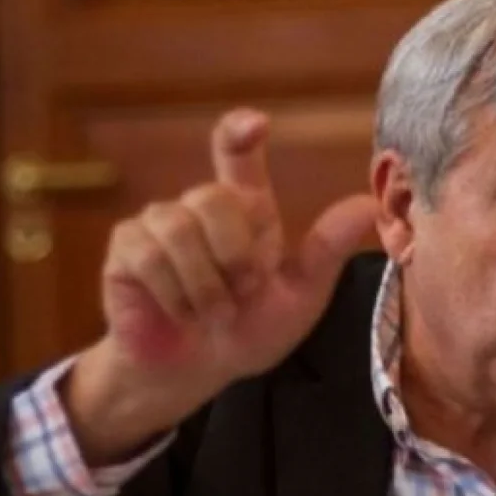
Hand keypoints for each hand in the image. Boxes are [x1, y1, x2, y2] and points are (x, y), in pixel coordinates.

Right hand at [65, 108, 376, 464]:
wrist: (199, 371)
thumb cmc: (250, 329)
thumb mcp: (300, 296)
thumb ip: (328, 250)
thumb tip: (369, 205)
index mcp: (246, 208)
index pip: (237, 153)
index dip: (239, 133)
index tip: (255, 124)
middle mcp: (199, 206)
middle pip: (212, 197)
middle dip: (233, 253)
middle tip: (244, 294)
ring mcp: (158, 223)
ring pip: (179, 228)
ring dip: (205, 283)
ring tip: (215, 313)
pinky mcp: (126, 249)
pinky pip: (148, 256)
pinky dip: (175, 294)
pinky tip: (182, 314)